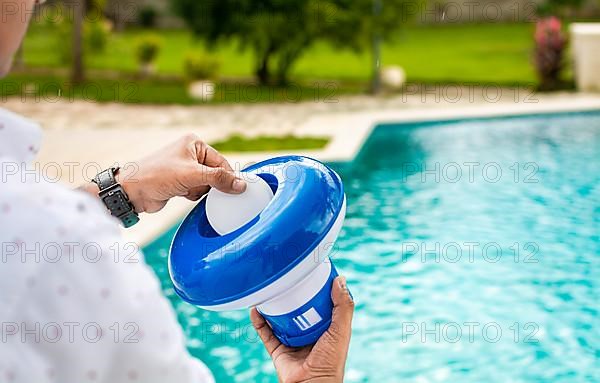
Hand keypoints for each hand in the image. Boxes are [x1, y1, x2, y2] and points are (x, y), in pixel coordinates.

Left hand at [83, 134, 245, 212]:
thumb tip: (241, 185)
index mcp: (194, 143)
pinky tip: (182, 194)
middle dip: (210, 185)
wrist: (133, 191)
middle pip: (216, 173)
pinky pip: (198, 190)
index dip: (227, 177)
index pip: (221, 161)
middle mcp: (190, 153)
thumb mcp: (192, 175)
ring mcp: (186, 168)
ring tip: (186, 189)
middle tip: (201, 188)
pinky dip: (194, 195)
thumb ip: (219, 179)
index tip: (236, 190)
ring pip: (207, 184)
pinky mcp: (181, 182)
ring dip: (200, 191)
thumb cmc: (157, 176)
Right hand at [250, 276, 353, 382]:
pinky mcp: (277, 350)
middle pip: (298, 308)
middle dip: (293, 294)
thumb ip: (343, 306)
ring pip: (279, 318)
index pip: (321, 303)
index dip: (317, 288)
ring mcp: (291, 341)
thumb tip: (340, 279)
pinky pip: (265, 333)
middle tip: (287, 277)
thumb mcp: (342, 330)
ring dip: (273, 305)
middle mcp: (307, 332)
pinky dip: (258, 321)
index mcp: (325, 327)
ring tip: (269, 289)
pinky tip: (255, 308)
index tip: (311, 271)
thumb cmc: (331, 362)